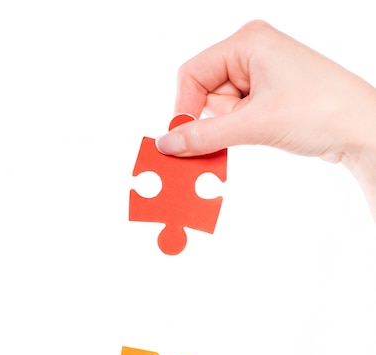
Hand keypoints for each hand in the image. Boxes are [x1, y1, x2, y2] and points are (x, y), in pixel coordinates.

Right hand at [156, 20, 375, 215]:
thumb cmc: (321, 111)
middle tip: (226, 142)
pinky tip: (260, 137)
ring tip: (260, 134)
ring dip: (229, 131)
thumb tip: (167, 144)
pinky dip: (238, 134)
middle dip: (213, 122)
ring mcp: (262, 77)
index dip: (184, 108)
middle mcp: (252, 54)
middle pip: (205, 93)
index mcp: (247, 42)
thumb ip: (204, 135)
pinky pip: (237, 118)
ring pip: (220, 111)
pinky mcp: (269, 98)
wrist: (362, 130)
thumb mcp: (255, 124)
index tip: (182, 140)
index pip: (192, 73)